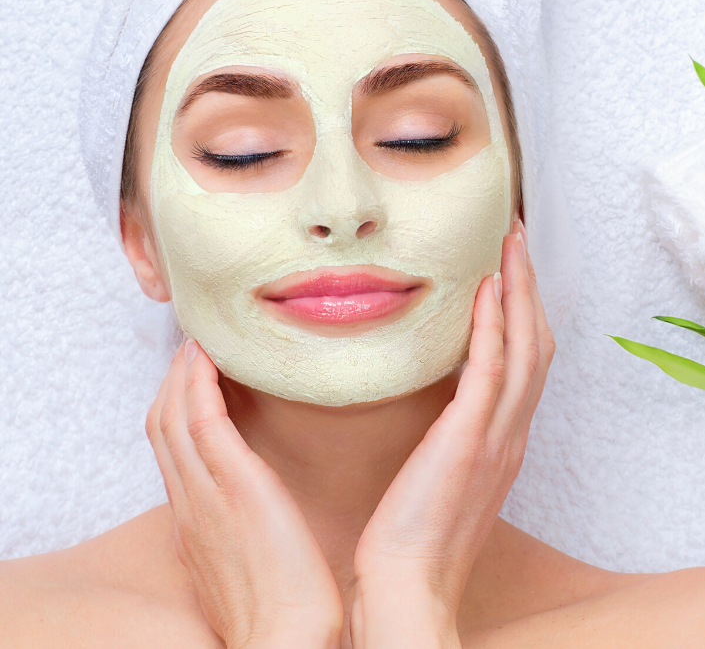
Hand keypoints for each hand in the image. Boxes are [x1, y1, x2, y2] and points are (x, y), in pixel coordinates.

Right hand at [146, 340, 343, 648]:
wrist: (285, 635)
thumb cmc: (282, 605)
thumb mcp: (251, 561)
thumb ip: (246, 528)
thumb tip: (264, 510)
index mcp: (193, 521)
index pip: (171, 450)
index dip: (176, 407)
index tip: (194, 378)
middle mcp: (189, 502)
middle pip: (161, 425)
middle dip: (173, 382)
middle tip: (194, 348)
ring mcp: (206, 493)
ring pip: (173, 416)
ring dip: (183, 373)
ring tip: (202, 342)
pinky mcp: (234, 485)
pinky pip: (202, 419)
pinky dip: (200, 383)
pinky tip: (212, 357)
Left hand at [351, 222, 553, 647]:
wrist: (407, 588)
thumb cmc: (413, 539)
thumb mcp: (441, 479)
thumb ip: (451, 438)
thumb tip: (439, 406)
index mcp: (504, 443)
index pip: (526, 363)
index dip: (524, 313)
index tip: (509, 271)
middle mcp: (512, 435)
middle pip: (536, 345)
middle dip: (529, 288)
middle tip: (515, 239)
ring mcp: (497, 437)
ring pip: (524, 348)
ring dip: (519, 291)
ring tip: (508, 245)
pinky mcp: (470, 440)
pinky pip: (490, 370)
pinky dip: (494, 325)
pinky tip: (486, 288)